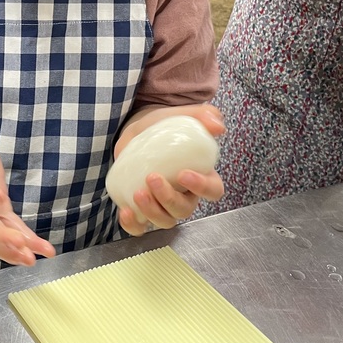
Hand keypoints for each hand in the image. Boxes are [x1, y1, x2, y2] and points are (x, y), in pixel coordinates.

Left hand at [113, 104, 224, 235]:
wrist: (137, 130)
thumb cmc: (164, 126)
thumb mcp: (181, 116)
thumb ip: (202, 115)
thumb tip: (217, 125)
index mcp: (200, 175)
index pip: (212, 190)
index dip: (202, 187)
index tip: (183, 173)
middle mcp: (184, 194)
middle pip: (185, 209)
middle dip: (169, 198)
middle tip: (152, 178)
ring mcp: (161, 203)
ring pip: (165, 221)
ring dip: (152, 212)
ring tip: (137, 193)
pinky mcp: (140, 207)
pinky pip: (140, 226)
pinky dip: (133, 225)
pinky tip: (125, 212)